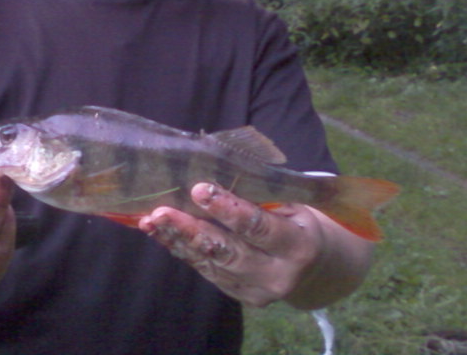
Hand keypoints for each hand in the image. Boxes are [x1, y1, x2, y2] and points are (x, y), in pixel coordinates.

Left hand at [138, 183, 325, 307]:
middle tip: (162, 212)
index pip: (259, 228)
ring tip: (151, 220)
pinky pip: (206, 270)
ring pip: (211, 263)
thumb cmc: (296, 220)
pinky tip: (160, 233)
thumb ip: (258, 195)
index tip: (199, 189)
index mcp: (298, 246)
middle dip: (191, 230)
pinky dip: (181, 250)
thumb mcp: (291, 204)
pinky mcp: (240, 295)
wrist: (314, 267)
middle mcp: (279, 275)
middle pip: (228, 252)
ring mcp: (258, 291)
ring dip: (177, 240)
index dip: (228, 209)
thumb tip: (212, 171)